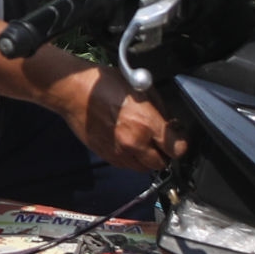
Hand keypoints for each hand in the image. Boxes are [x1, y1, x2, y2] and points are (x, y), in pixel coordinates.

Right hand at [55, 67, 187, 175]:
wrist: (74, 92)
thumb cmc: (105, 85)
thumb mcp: (141, 88)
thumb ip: (159, 109)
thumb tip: (169, 122)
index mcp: (146, 124)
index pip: (177, 148)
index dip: (181, 143)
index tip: (179, 137)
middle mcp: (134, 143)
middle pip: (162, 163)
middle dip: (165, 152)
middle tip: (162, 140)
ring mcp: (119, 153)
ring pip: (144, 168)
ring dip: (148, 158)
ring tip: (144, 142)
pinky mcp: (107, 157)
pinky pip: (127, 166)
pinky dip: (132, 158)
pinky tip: (128, 143)